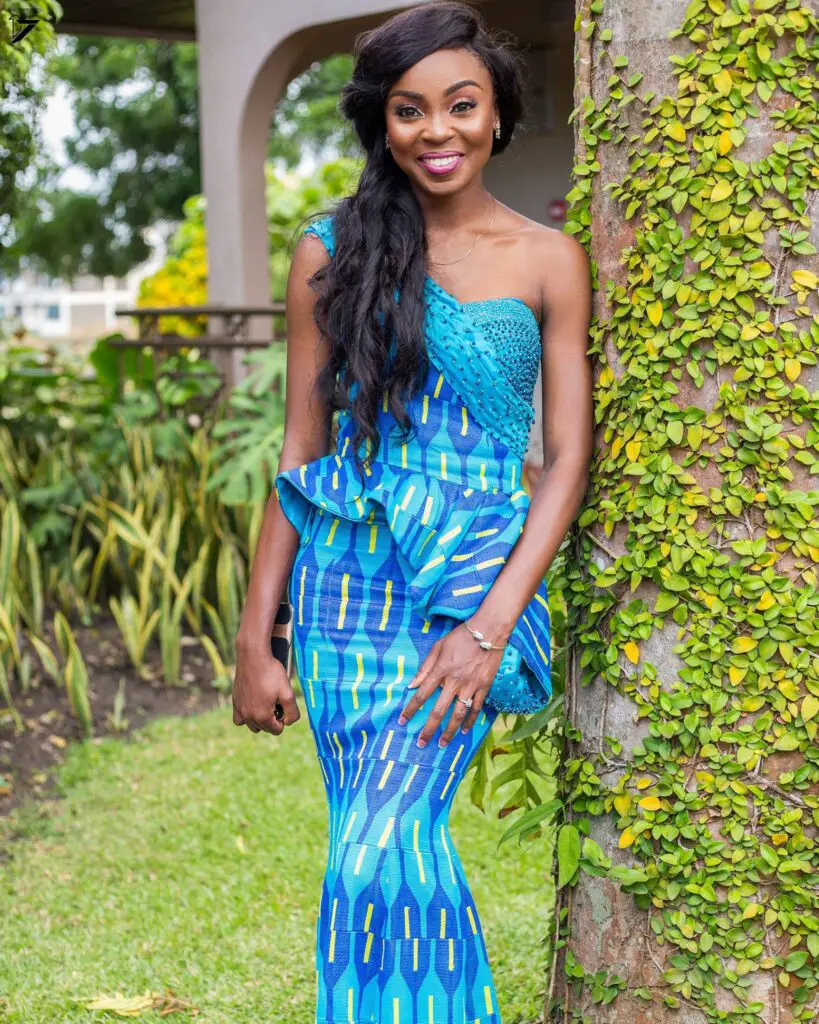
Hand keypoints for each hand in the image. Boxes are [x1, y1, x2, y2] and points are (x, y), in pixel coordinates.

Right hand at [232, 639, 299, 735]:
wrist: (253, 656)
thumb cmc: (272, 673)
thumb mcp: (288, 693)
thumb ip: (292, 712)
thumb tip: (288, 722)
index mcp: (262, 717)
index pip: (277, 730)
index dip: (284, 718)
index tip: (283, 703)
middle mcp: (248, 717)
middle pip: (265, 728)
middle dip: (273, 718)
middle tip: (275, 700)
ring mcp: (239, 710)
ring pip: (253, 726)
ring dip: (261, 719)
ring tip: (266, 702)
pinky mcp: (234, 702)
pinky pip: (239, 719)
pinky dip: (247, 716)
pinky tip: (253, 704)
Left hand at [397, 623, 504, 747]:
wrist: (488, 631)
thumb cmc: (461, 636)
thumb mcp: (438, 647)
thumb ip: (425, 667)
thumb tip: (411, 684)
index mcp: (440, 670)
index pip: (422, 694)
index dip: (411, 709)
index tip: (402, 721)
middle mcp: (454, 681)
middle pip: (438, 710)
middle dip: (429, 729)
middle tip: (422, 743)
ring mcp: (470, 686)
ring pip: (458, 714)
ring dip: (449, 731)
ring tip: (443, 743)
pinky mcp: (484, 686)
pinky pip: (476, 708)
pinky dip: (470, 720)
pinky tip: (464, 730)